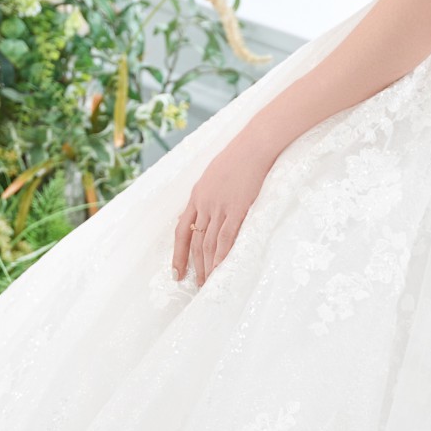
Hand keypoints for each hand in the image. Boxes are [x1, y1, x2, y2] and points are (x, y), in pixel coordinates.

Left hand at [171, 127, 277, 286]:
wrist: (253, 146)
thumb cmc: (238, 157)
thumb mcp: (215, 175)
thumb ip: (209, 194)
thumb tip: (209, 211)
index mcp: (196, 196)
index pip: (181, 230)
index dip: (178, 253)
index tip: (176, 272)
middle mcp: (204, 204)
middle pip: (195, 242)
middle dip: (194, 265)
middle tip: (196, 285)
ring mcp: (220, 207)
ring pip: (208, 243)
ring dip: (207, 265)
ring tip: (208, 284)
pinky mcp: (237, 209)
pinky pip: (226, 237)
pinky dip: (222, 255)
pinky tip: (221, 269)